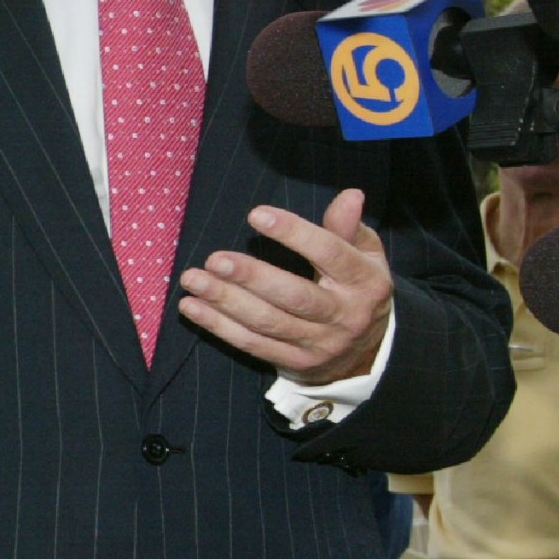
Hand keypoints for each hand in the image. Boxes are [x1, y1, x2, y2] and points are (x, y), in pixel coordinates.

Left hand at [178, 188, 392, 384]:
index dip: (294, 234)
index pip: (330, 254)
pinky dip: (219, 326)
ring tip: (193, 279)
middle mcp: (344, 315)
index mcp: (364, 282)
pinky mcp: (294, 362)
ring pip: (267, 322)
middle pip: (295, 296)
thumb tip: (350, 195)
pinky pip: (252, 344)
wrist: (366, 353)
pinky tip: (192, 307)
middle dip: (251, 277)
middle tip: (214, 259)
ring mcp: (318, 343)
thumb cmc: (356, 288)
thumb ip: (349, 227)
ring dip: (225, 301)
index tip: (256, 215)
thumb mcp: (364, 256)